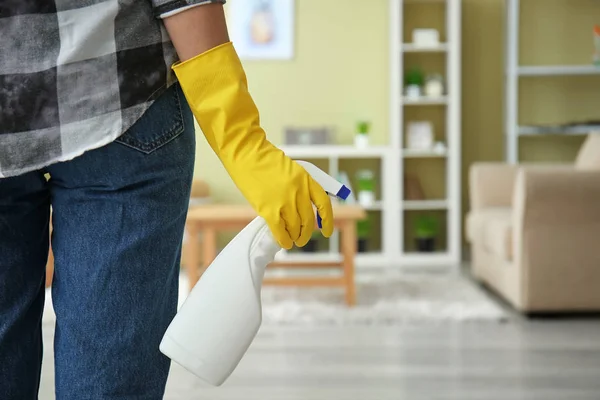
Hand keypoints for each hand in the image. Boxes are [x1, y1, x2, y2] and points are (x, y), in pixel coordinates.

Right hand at [171, 42, 333, 248]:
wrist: (237, 142)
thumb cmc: (256, 148)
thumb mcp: (280, 160)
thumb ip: (292, 175)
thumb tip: (296, 184)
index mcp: (304, 175)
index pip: (324, 201)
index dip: (326, 218)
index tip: (326, 228)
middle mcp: (299, 187)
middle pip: (312, 218)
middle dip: (309, 230)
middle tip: (306, 236)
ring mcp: (285, 196)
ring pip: (298, 226)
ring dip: (296, 236)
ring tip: (292, 240)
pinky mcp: (268, 204)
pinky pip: (280, 228)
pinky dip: (282, 237)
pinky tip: (282, 242)